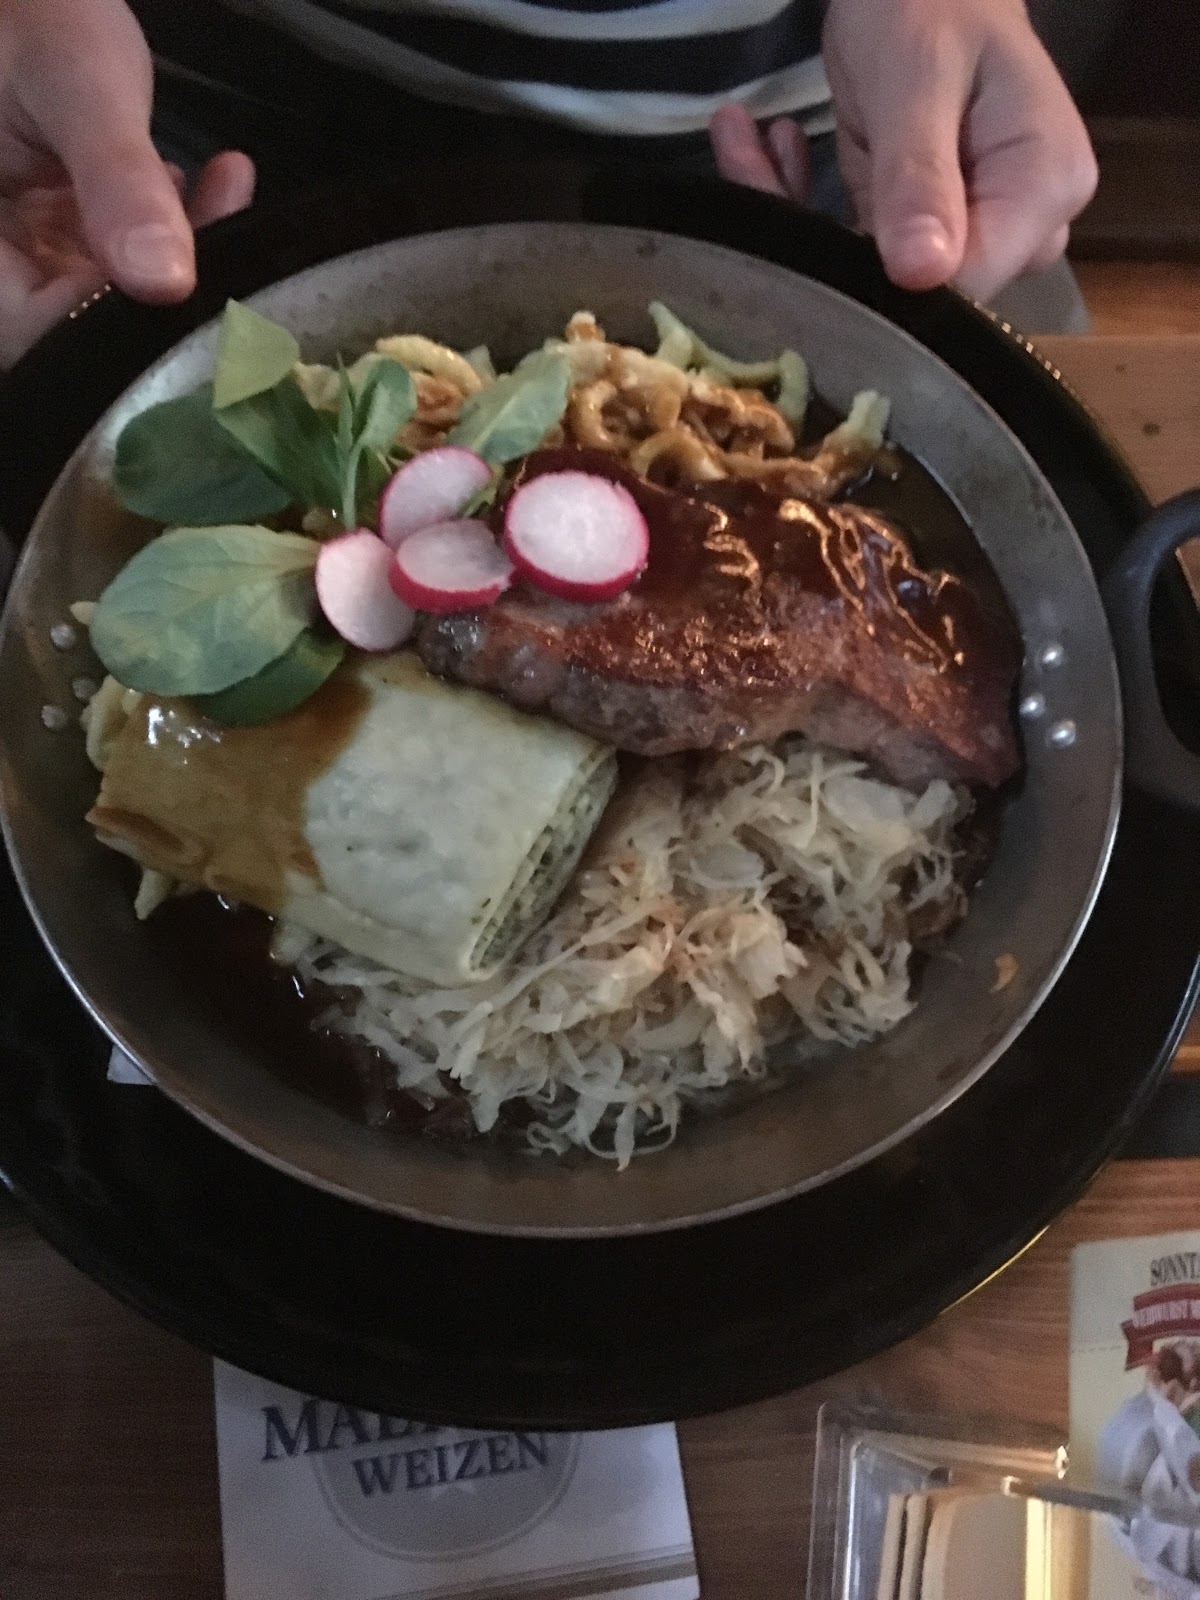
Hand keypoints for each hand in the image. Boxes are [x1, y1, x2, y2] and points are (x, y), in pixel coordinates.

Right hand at [0, 0, 254, 367]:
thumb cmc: (29, 8)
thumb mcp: (74, 82)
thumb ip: (116, 179)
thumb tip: (166, 284)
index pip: (35, 333)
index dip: (116, 335)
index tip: (195, 301)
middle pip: (75, 326)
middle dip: (165, 298)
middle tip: (236, 258)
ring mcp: (26, 248)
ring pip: (111, 295)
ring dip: (182, 258)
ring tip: (230, 198)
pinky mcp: (59, 231)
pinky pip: (124, 256)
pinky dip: (175, 227)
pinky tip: (220, 182)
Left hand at [710, 0, 1097, 302]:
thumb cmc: (933, 1)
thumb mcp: (918, 78)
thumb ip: (921, 175)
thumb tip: (923, 274)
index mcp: (1044, 190)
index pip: (967, 285)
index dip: (887, 285)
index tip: (806, 240)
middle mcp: (1022, 227)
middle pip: (917, 289)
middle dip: (824, 243)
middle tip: (742, 160)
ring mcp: (972, 231)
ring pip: (872, 273)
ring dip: (796, 216)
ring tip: (738, 136)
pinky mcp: (920, 230)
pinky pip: (855, 247)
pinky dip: (800, 202)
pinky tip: (760, 142)